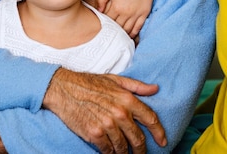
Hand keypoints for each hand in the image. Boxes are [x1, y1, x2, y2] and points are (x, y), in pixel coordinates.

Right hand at [42, 68, 165, 153]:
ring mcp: (107, 124)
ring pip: (123, 147)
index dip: (159, 132)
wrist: (63, 88)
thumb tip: (155, 89)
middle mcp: (119, 113)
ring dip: (125, 153)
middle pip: (138, 138)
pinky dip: (110, 153)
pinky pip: (108, 150)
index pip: (150, 119)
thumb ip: (136, 86)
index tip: (162, 141)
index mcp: (127, 99)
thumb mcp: (115, 80)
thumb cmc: (89, 83)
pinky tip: (110, 152)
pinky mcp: (94, 133)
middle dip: (141, 149)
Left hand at [97, 0, 153, 37]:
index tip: (102, 27)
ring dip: (122, 35)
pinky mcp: (144, 13)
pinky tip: (129, 36)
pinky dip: (133, 33)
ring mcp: (136, 14)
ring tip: (118, 38)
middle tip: (109, 35)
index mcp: (116, 6)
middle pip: (117, 27)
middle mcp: (126, 12)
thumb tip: (99, 11)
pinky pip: (138, 27)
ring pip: (127, 29)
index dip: (105, 25)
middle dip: (113, 32)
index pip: (108, 21)